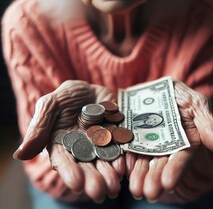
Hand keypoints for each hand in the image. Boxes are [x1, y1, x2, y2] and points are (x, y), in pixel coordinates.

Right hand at [13, 80, 124, 201]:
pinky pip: (119, 148)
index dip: (70, 172)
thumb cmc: (65, 97)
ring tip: (114, 186)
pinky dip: (122, 157)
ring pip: (104, 161)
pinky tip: (123, 167)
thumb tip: (20, 155)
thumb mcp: (50, 105)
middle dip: (93, 180)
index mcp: (62, 144)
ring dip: (109, 174)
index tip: (76, 183)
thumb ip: (39, 128)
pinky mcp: (115, 136)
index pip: (64, 161)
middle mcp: (82, 148)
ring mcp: (100, 143)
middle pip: (86, 166)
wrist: (88, 89)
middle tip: (100, 192)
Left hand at [126, 80, 212, 202]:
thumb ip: (207, 124)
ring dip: (138, 173)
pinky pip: (127, 145)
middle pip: (160, 162)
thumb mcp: (197, 104)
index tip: (168, 183)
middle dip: (154, 178)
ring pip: (143, 158)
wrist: (160, 86)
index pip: (181, 157)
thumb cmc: (182, 95)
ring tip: (134, 187)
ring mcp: (147, 140)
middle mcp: (165, 144)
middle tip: (148, 192)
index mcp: (184, 140)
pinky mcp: (131, 133)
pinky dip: (125, 156)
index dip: (175, 170)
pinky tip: (121, 167)